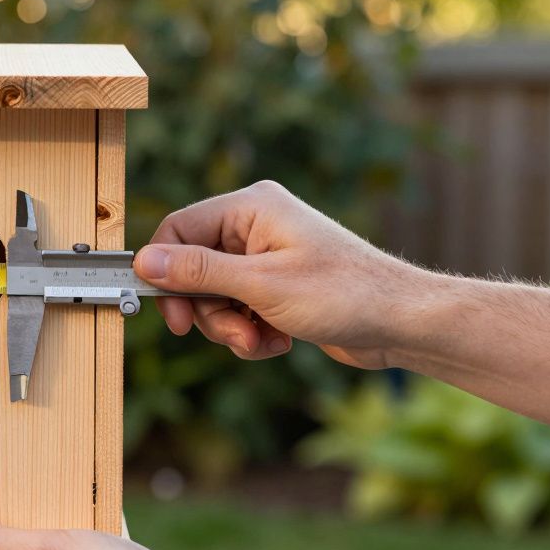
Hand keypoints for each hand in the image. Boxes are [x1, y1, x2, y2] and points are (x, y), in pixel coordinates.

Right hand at [132, 180, 426, 368]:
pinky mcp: (275, 285)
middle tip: (233, 334)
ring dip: (231, 327)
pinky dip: (250, 332)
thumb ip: (199, 272)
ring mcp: (266, 256)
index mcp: (251, 207)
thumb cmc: (345, 294)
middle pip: (193, 270)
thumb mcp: (261, 285)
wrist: (404, 323)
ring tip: (262, 340)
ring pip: (214, 297)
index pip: (178, 231)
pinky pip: (238, 310)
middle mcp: (255, 226)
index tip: (172, 316)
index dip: (166, 273)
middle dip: (210, 312)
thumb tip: (146, 261)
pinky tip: (279, 341)